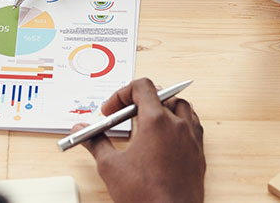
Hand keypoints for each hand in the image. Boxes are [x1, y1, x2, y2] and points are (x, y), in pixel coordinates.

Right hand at [73, 78, 204, 202]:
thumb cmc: (146, 196)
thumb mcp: (110, 166)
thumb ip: (95, 142)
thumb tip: (81, 131)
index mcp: (156, 122)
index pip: (142, 87)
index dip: (122, 93)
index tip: (111, 110)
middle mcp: (177, 126)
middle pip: (161, 94)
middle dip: (139, 100)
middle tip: (124, 115)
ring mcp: (191, 139)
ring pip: (181, 107)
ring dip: (163, 107)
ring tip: (146, 121)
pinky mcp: (198, 154)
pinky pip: (193, 125)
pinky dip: (179, 123)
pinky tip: (165, 136)